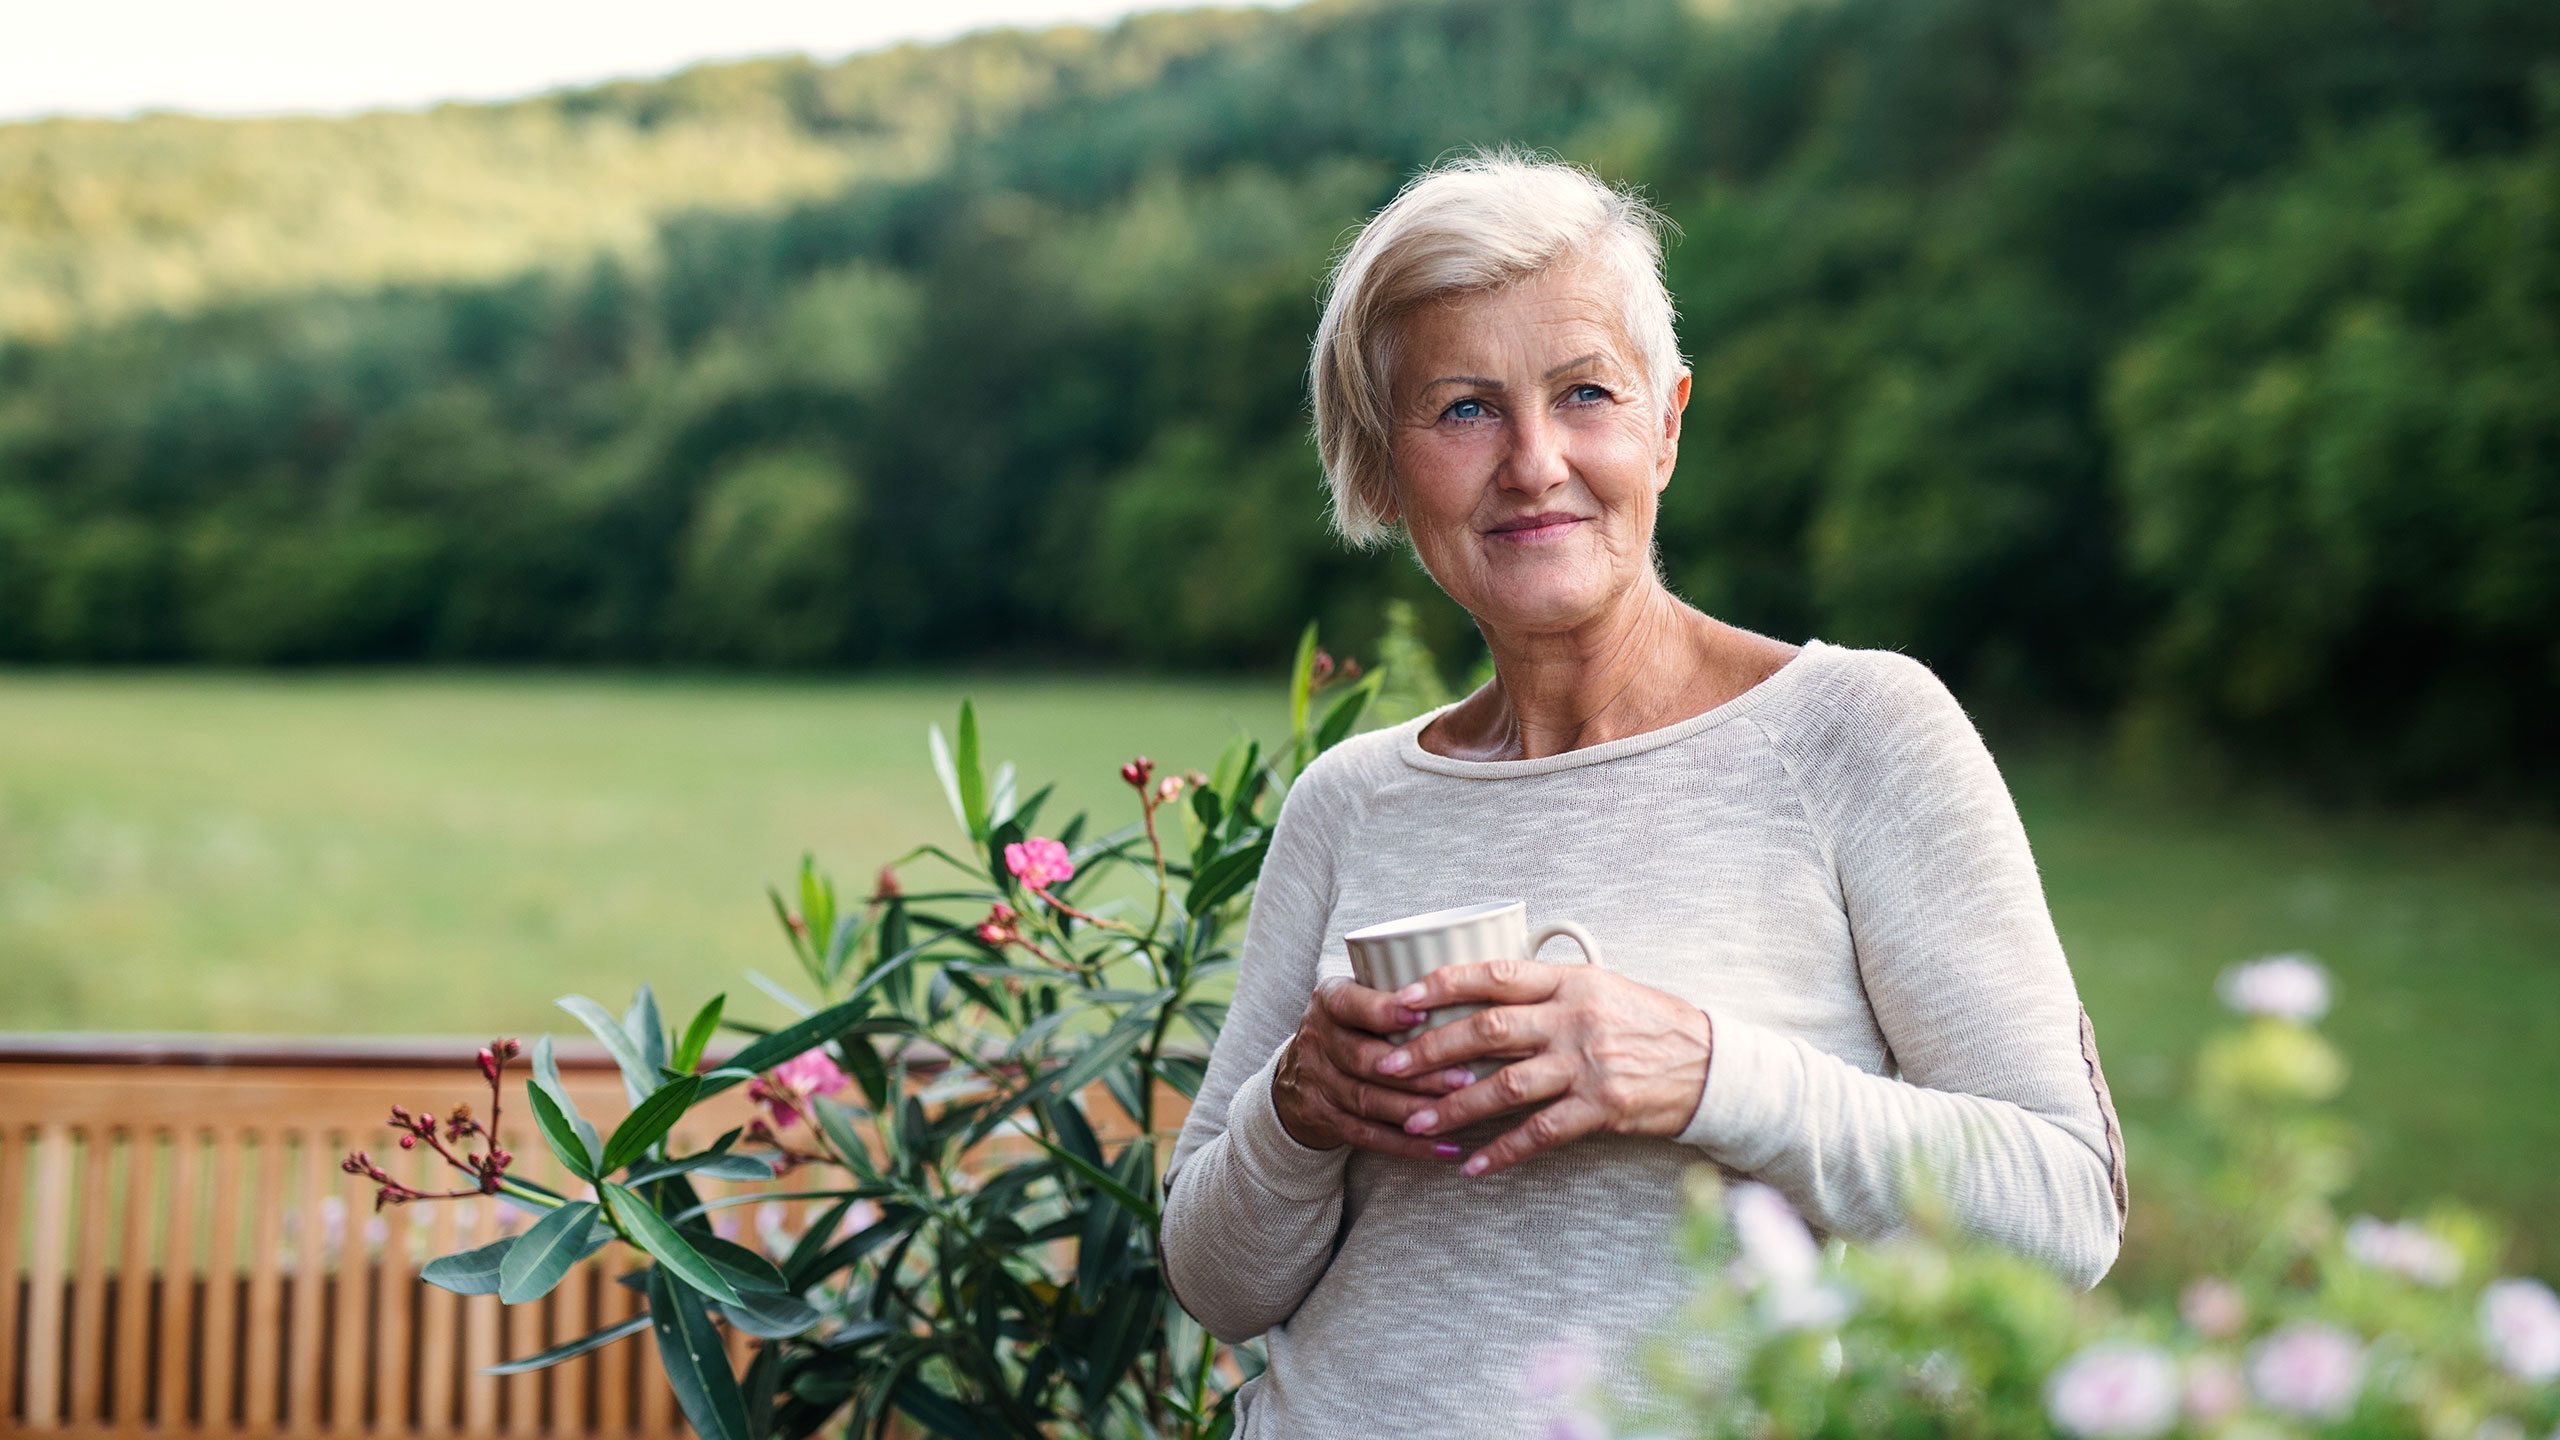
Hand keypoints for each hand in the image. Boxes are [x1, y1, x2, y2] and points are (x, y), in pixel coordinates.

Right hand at [1270, 978, 1483, 1159]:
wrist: (1296, 1076)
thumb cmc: (1354, 1025)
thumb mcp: (1360, 994)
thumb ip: (1402, 985)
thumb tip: (1482, 975)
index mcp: (1329, 1000)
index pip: (1351, 1004)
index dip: (1384, 1011)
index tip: (1423, 1012)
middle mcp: (1318, 1040)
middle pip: (1365, 1059)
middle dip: (1418, 1071)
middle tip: (1465, 1075)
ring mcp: (1318, 1083)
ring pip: (1369, 1100)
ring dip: (1418, 1108)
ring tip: (1462, 1109)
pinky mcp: (1325, 1120)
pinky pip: (1368, 1136)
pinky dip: (1408, 1145)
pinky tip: (1445, 1146)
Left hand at [1374, 958, 1712, 1177]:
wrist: (1712, 1064)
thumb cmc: (1650, 1023)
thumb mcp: (1601, 987)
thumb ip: (1548, 989)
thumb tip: (1484, 990)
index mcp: (1571, 982)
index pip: (1496, 975)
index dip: (1444, 984)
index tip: (1401, 998)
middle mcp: (1575, 1018)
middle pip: (1488, 1030)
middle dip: (1430, 1049)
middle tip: (1386, 1065)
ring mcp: (1588, 1064)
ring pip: (1505, 1085)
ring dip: (1453, 1106)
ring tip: (1413, 1121)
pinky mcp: (1602, 1106)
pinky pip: (1541, 1132)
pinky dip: (1503, 1151)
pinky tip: (1473, 1165)